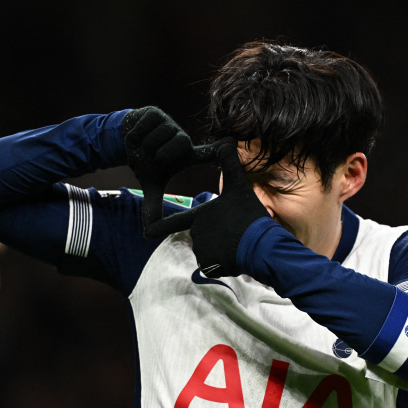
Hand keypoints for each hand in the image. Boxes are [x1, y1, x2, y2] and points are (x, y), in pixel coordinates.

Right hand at [122, 106, 228, 231]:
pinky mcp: (155, 113)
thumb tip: (148, 233)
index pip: (205, 153)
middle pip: (175, 144)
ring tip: (142, 148)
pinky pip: (145, 125)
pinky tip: (135, 138)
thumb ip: (153, 205)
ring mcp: (169, 123)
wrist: (126, 141)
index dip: (217, 150)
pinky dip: (135, 135)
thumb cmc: (146, 161)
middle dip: (158, 153)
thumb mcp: (151, 184)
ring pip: (158, 135)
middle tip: (151, 158)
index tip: (230, 145)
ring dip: (144, 145)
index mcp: (185, 154)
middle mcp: (181, 137)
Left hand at [144, 138, 270, 277]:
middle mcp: (196, 233)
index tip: (146, 232)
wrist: (261, 246)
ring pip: (208, 250)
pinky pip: (213, 265)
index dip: (159, 227)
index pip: (175, 221)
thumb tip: (227, 141)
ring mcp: (202, 251)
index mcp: (199, 215)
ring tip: (237, 243)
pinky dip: (223, 263)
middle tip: (235, 232)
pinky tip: (236, 256)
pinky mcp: (210, 266)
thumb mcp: (240, 187)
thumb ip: (230, 165)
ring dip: (220, 249)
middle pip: (203, 235)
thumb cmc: (249, 215)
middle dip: (217, 236)